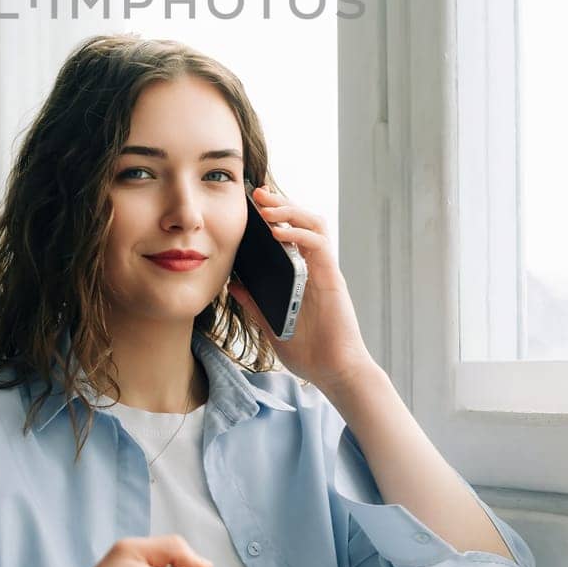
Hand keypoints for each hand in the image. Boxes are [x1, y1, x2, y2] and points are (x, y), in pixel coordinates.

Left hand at [227, 189, 377, 393]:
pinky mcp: (332, 278)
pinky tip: (279, 232)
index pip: (292, 233)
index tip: (253, 205)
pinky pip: (318, 245)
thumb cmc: (308, 352)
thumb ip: (254, 303)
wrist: (334, 373)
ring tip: (267, 207)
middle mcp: (315, 267)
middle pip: (304, 221)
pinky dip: (299, 233)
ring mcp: (325, 270)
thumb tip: (233, 283)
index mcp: (302, 275)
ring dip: (291, 210)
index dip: (276, 215)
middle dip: (282, 203)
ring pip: (315, 224)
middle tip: (258, 193)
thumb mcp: (270, 324)